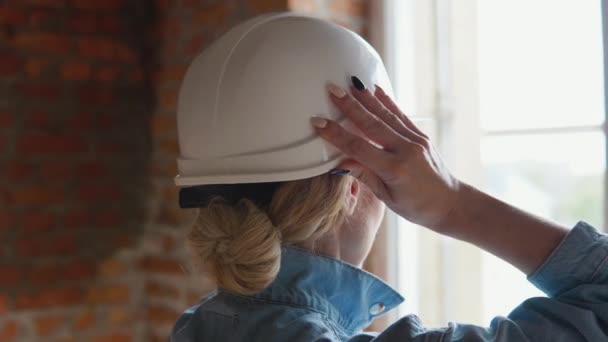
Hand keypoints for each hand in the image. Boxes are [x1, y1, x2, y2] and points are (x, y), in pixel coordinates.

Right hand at [311, 82, 460, 231]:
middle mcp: (406, 150)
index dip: (337, 135)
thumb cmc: (417, 207)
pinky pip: (401, 116)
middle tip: (332, 90)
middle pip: (372, 125)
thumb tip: (338, 164)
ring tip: (351, 83)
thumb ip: (365, 177)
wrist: (451, 203)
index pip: (359, 148)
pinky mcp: (421, 136)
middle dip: (350, 106)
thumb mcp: (387, 198)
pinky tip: (376, 89)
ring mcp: (416, 140)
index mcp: (395, 170)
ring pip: (387, 115)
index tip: (319, 122)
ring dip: (367, 98)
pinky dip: (387, 101)